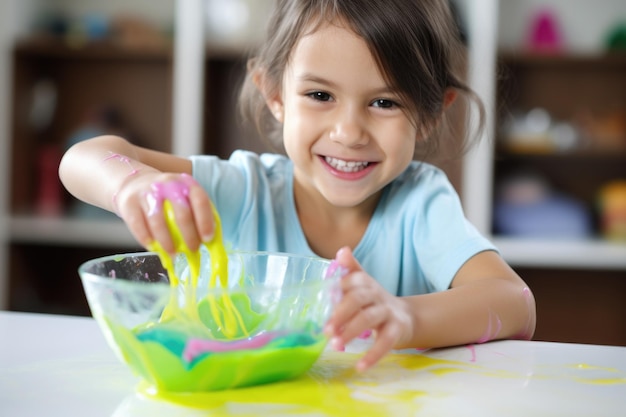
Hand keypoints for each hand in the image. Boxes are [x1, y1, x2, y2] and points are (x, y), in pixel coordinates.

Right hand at [114, 172, 214, 252]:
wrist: (135, 183)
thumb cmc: (168, 197)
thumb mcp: (185, 197)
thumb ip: (198, 214)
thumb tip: (210, 241)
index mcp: (186, 183)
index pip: (200, 200)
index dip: (205, 221)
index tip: (207, 239)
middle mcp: (167, 185)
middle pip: (181, 212)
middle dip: (189, 235)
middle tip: (193, 250)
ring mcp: (147, 193)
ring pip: (158, 221)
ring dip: (167, 242)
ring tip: (173, 254)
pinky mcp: (129, 203)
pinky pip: (138, 226)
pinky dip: (147, 240)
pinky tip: (154, 248)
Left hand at [324, 247, 413, 371]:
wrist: (406, 317)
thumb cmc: (374, 301)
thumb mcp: (362, 285)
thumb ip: (350, 270)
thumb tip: (341, 250)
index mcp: (366, 282)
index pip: (352, 280)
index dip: (338, 288)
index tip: (323, 299)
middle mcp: (377, 294)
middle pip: (359, 298)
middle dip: (341, 312)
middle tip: (325, 329)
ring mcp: (388, 311)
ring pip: (370, 318)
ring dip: (351, 332)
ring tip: (335, 345)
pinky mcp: (398, 329)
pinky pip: (386, 342)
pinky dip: (373, 355)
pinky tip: (360, 366)